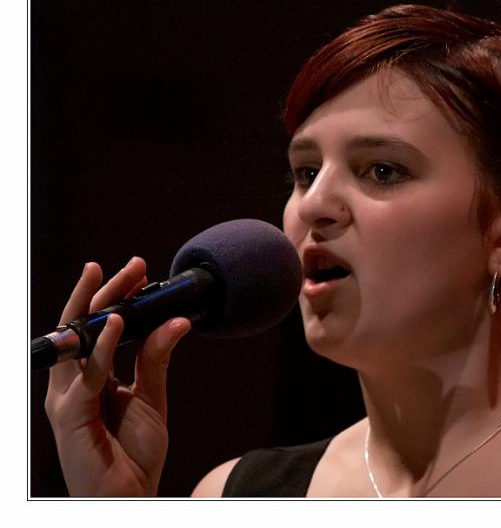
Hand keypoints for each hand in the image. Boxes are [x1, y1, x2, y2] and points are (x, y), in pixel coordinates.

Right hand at [44, 258, 190, 495]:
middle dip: (105, 290)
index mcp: (88, 376)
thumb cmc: (133, 451)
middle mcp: (72, 383)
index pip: (94, 325)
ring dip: (101, 307)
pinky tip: (117, 323)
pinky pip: (87, 374)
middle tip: (132, 265)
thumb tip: (175, 321)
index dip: (113, 296)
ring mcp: (67, 398)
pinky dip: (102, 346)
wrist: (131, 494)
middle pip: (83, 326)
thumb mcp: (151, 396)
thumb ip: (155, 359)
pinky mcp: (70, 416)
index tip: (138, 271)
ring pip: (79, 342)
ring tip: (126, 281)